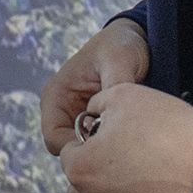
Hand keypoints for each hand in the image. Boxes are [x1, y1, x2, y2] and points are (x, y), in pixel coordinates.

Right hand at [40, 16, 149, 155]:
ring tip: (131, 141)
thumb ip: (115, 87)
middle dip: (94, 154)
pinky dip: (115, 147)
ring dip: (106, 150)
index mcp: (56, 96)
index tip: (108, 147)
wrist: (137, 39)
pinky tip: (135, 138)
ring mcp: (79, 120)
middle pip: (70, 151)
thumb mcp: (118, 60)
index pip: (54, 139)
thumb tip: (115, 115)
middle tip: (124, 147)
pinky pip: (101, 146)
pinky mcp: (97, 125)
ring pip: (86, 152)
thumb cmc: (121, 45)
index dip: (77, 151)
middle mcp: (63, 112)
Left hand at [59, 81, 192, 192]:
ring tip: (151, 178)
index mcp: (80, 169)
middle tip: (133, 158)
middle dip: (100, 173)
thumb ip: (95, 105)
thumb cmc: (172, 129)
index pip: (70, 154)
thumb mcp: (124, 95)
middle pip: (84, 187)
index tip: (116, 138)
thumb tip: (90, 116)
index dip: (91, 142)